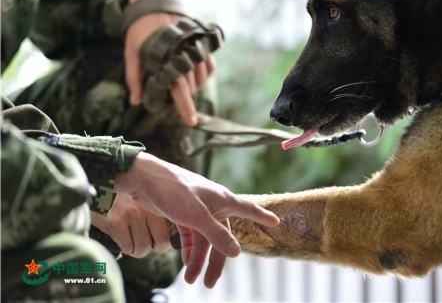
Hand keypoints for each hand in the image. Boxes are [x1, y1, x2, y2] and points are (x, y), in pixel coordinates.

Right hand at [90, 193, 170, 257]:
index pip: (173, 230)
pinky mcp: (116, 222)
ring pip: (143, 248)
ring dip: (135, 249)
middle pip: (161, 243)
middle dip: (152, 247)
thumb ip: (156, 210)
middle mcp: (148, 208)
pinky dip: (124, 248)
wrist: (97, 182)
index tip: (156, 239)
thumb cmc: (122, 192)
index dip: (165, 240)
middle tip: (142, 242)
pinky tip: (120, 238)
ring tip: (130, 240)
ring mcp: (132, 215)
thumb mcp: (143, 195)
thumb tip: (166, 238)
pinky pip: (127, 247)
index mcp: (158, 202)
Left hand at [114, 152, 279, 287]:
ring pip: (204, 239)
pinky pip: (191, 236)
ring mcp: (197, 209)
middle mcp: (213, 205)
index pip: (248, 210)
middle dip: (216, 261)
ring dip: (198, 259)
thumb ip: (216, 235)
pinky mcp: (182, 213)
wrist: (144, 179)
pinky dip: (189, 250)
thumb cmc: (174, 190)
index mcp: (222, 200)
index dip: (262, 217)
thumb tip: (236, 253)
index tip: (277, 223)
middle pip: (221, 237)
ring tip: (191, 279)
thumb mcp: (197, 216)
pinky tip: (185, 263)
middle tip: (210, 283)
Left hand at [124, 0, 216, 126]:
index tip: (191, 122)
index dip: (185, 107)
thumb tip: (136, 102)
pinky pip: (210, 65)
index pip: (179, 89)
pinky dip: (204, 74)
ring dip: (194, 87)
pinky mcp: (202, 41)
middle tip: (173, 98)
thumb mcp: (131, 53)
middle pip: (191, 86)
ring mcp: (195, 46)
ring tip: (181, 85)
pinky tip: (194, 75)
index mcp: (165, 57)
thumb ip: (134, 78)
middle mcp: (184, 52)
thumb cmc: (139, 29)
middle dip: (185, 98)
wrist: (153, 0)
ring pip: (202, 78)